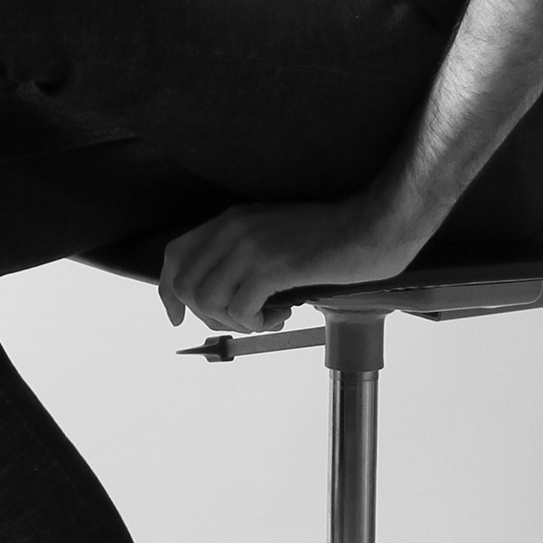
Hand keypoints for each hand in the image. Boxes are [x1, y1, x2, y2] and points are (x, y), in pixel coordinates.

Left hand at [158, 195, 424, 335]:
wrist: (375, 224)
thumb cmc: (335, 236)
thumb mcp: (278, 235)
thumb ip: (248, 254)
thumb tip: (226, 293)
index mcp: (232, 219)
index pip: (175, 255)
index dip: (168, 291)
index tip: (176, 316)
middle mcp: (234, 228)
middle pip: (185, 285)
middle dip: (207, 315)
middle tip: (243, 321)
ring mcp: (251, 245)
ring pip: (208, 300)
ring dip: (233, 321)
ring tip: (266, 318)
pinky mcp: (272, 265)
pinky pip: (239, 309)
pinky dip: (255, 323)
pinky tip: (280, 315)